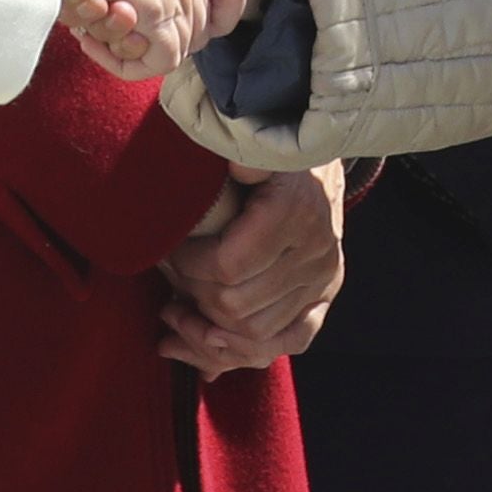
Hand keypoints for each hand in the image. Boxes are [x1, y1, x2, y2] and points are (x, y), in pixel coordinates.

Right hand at [39, 0, 245, 76]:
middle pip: (200, 19)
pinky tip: (90, 41)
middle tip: (108, 27)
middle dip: (157, 35)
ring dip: (135, 47)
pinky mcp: (156, 5)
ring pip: (179, 43)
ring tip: (91, 28)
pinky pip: (161, 59)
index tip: (189, 28)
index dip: (218, 11)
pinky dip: (129, 63)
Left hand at [157, 165, 347, 376]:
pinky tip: (211, 343)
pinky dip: (248, 350)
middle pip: (238, 306)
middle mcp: (315, 251)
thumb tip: (225, 160)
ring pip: (258, 334)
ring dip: (208, 335)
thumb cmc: (276, 146)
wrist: (321, 149)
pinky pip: (291, 340)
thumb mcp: (256, 142)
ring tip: (175, 318)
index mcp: (296, 211)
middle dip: (193, 302)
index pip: (228, 266)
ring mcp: (323, 277)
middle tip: (166, 291)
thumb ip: (239, 154)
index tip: (167, 254)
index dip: (188, 268)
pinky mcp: (325, 293)